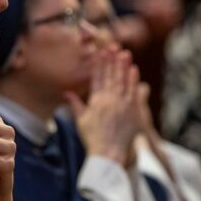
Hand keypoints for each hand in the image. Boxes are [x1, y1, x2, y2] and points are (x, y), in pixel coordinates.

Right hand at [65, 49, 142, 165]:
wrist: (108, 153)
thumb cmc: (92, 139)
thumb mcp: (81, 120)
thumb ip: (75, 104)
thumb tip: (66, 93)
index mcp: (95, 101)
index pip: (97, 78)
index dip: (99, 64)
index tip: (100, 52)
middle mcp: (109, 100)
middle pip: (110, 76)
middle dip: (111, 60)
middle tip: (113, 46)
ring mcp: (122, 105)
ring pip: (123, 81)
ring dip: (123, 66)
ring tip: (124, 53)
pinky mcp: (133, 111)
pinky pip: (134, 92)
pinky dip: (133, 80)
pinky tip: (134, 69)